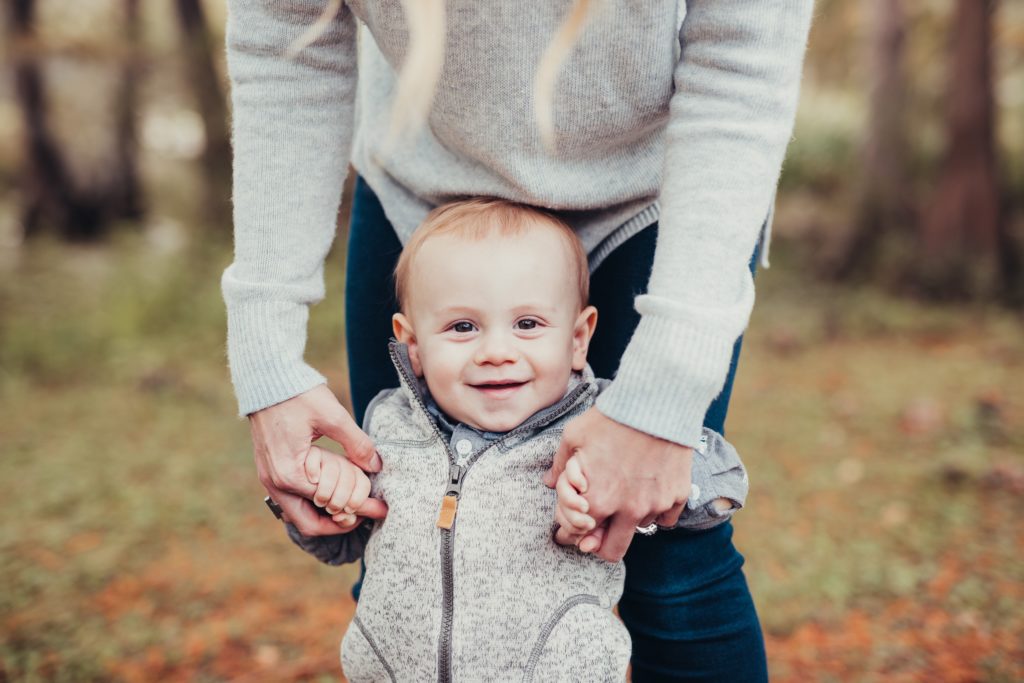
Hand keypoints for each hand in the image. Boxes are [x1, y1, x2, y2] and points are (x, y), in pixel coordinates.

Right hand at [249, 384, 382, 535]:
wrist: (265, 377)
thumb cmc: (298, 394)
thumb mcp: (333, 416)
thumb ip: (357, 443)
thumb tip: (376, 465)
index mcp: (290, 473)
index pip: (328, 506)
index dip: (356, 509)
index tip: (378, 507)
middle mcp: (275, 482)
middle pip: (308, 524)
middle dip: (338, 524)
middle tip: (365, 515)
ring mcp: (269, 477)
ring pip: (298, 514)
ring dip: (324, 515)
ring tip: (352, 505)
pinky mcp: (269, 469)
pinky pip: (291, 499)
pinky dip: (312, 502)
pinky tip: (333, 490)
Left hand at [544, 407, 692, 561]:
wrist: (656, 402)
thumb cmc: (611, 418)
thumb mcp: (574, 436)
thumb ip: (559, 465)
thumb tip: (550, 482)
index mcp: (597, 500)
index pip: (580, 538)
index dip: (574, 533)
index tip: (577, 525)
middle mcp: (627, 510)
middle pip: (611, 552)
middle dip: (601, 544)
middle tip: (600, 526)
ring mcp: (655, 505)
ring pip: (638, 530)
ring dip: (629, 519)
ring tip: (626, 491)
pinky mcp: (677, 496)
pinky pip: (665, 518)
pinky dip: (656, 510)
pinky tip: (649, 489)